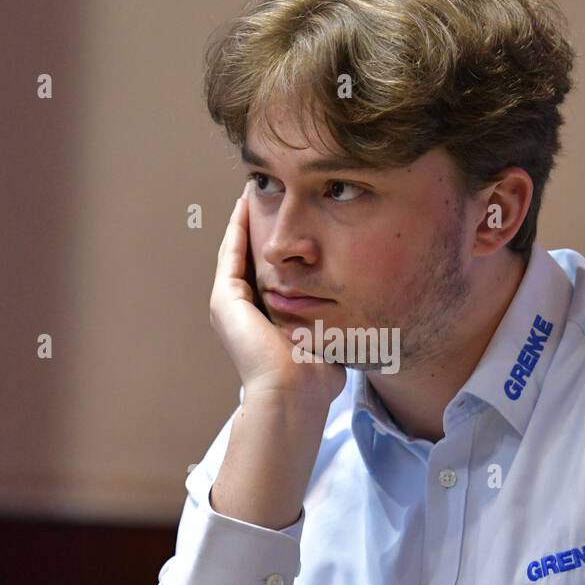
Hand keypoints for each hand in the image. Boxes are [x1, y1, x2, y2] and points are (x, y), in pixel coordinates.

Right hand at [210, 181, 345, 406]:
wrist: (295, 393)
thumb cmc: (315, 376)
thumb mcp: (326, 336)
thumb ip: (332, 318)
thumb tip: (360, 308)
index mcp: (262, 320)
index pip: (265, 273)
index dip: (273, 246)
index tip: (286, 219)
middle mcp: (240, 312)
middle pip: (246, 257)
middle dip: (255, 226)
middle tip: (263, 194)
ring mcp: (228, 306)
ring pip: (235, 251)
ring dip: (242, 221)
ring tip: (252, 192)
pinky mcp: (224, 300)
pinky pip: (230, 254)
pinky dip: (236, 229)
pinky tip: (245, 206)